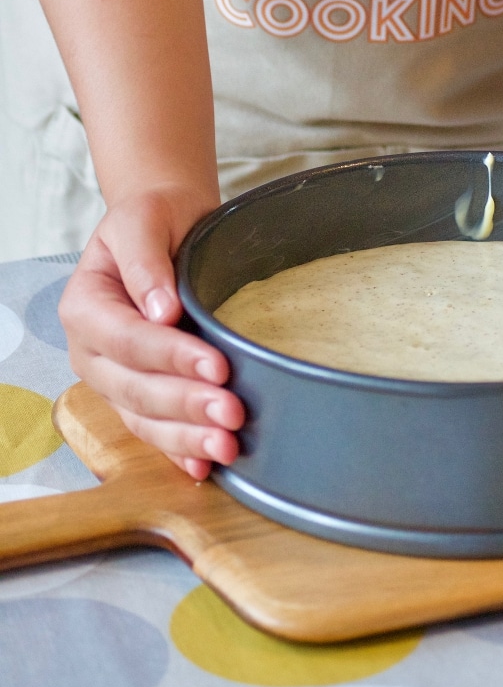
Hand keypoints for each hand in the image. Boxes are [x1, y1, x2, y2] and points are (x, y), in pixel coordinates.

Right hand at [59, 186, 244, 478]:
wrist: (167, 227)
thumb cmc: (154, 220)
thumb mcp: (143, 220)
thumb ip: (145, 262)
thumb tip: (161, 309)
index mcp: (85, 308)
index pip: (127, 340)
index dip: (170, 356)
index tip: (216, 365)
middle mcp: (92, 353)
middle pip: (136, 388)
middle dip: (185, 404)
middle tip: (233, 412)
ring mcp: (114, 380)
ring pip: (144, 419)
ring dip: (186, 437)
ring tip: (228, 445)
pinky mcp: (140, 398)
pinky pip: (155, 431)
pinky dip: (180, 451)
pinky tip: (206, 467)